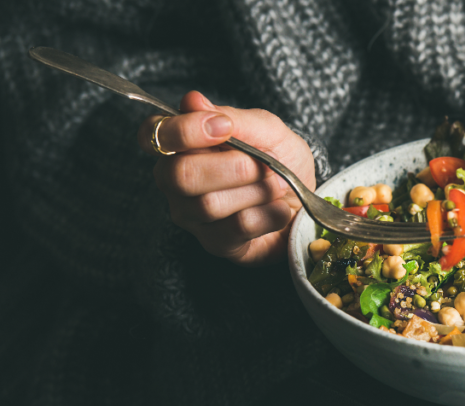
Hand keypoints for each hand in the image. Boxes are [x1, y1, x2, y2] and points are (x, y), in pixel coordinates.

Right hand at [138, 91, 315, 264]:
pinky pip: (237, 228)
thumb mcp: (268, 130)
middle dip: (234, 167)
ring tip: (277, 186)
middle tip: (266, 165)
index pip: (153, 134)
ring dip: (258, 191)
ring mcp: (191, 216)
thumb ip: (233, 118)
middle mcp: (175, 181)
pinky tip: (280, 209)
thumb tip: (192, 100)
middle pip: (180, 175)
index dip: (183, 131)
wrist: (308, 199)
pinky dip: (270, 214)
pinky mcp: (216, 244)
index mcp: (180, 145)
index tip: (224, 128)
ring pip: (210, 204)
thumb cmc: (281, 160)